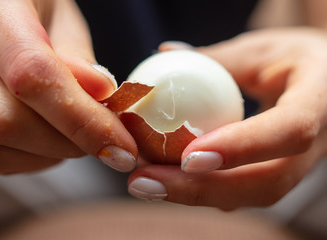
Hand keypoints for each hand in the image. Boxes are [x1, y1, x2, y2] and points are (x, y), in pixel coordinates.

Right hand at [0, 0, 136, 173]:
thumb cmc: (34, 9)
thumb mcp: (63, 19)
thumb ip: (78, 57)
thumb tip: (100, 95)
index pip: (30, 72)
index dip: (82, 118)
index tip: (122, 147)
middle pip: (5, 120)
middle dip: (68, 142)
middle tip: (103, 138)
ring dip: (47, 154)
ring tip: (71, 130)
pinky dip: (26, 157)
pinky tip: (43, 134)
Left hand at [128, 28, 326, 208]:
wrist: (326, 82)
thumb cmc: (293, 58)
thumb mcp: (259, 49)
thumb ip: (216, 57)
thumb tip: (163, 54)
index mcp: (320, 99)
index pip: (290, 129)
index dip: (241, 147)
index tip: (188, 158)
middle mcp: (318, 143)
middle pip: (266, 183)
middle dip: (201, 189)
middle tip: (144, 182)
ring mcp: (299, 165)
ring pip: (251, 195)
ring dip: (194, 195)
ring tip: (144, 183)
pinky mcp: (278, 174)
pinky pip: (241, 191)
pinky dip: (201, 188)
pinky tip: (165, 178)